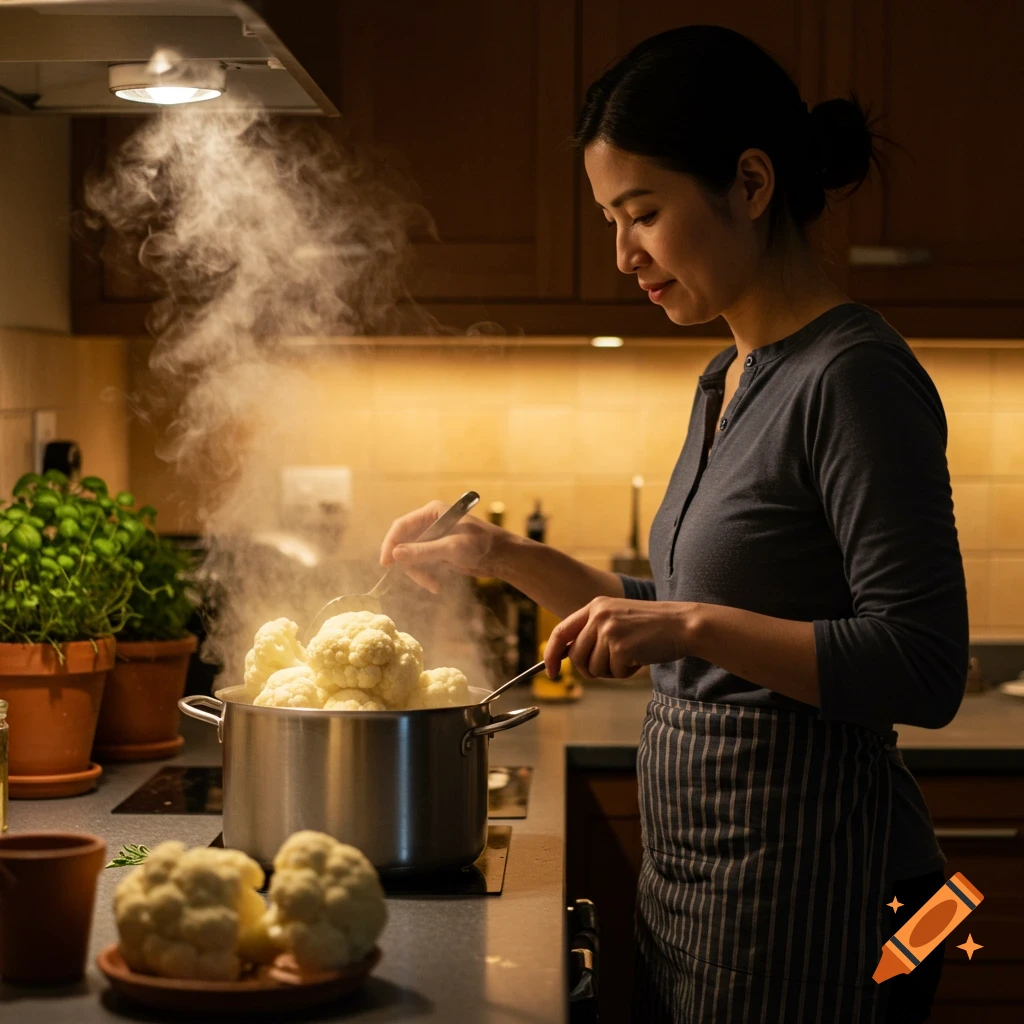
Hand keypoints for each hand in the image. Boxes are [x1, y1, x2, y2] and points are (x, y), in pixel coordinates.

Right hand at [379, 500, 511, 594]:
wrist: (502, 557)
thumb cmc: (482, 545)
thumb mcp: (452, 549)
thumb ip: (423, 552)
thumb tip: (395, 555)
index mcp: (432, 512)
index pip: (401, 526)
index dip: (391, 544)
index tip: (386, 563)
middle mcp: (430, 523)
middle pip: (404, 544)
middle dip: (411, 564)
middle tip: (424, 580)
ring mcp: (433, 538)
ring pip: (411, 557)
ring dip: (420, 573)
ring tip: (434, 586)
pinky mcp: (437, 552)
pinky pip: (421, 564)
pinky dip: (426, 576)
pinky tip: (437, 585)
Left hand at [544, 597, 698, 679]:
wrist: (684, 624)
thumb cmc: (652, 626)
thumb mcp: (618, 618)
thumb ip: (593, 632)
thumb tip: (568, 656)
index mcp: (595, 606)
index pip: (561, 632)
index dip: (551, 655)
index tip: (550, 672)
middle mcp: (598, 615)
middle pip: (577, 657)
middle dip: (591, 669)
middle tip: (614, 664)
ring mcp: (609, 630)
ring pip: (594, 668)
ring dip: (612, 670)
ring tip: (631, 656)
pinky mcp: (620, 647)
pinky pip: (613, 673)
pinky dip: (626, 672)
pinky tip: (640, 658)